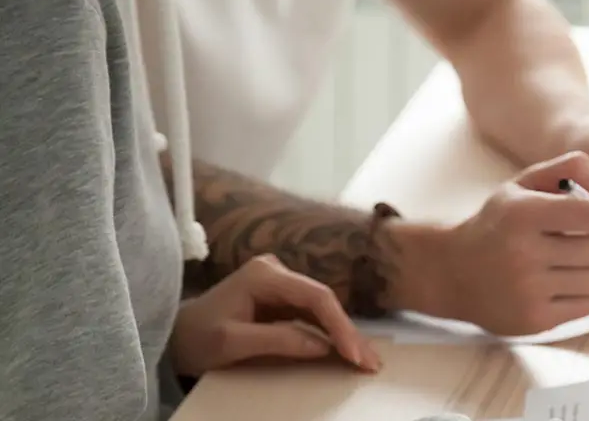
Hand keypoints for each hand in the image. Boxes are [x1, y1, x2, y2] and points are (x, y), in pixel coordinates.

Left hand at [170, 254, 382, 376]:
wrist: (173, 337)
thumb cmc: (196, 338)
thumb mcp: (233, 343)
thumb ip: (278, 341)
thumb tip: (323, 346)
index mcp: (265, 275)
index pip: (316, 297)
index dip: (339, 326)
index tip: (353, 355)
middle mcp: (276, 271)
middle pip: (323, 301)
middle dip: (348, 332)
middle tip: (371, 362)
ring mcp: (279, 284)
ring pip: (322, 309)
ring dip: (343, 335)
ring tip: (365, 360)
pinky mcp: (281, 299)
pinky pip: (311, 315)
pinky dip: (329, 334)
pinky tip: (346, 350)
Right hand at [390, 151, 588, 335]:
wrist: (452, 272)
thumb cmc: (497, 223)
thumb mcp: (521, 185)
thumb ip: (566, 170)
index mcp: (523, 214)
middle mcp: (524, 254)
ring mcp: (529, 291)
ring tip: (580, 260)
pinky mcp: (535, 320)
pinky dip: (588, 292)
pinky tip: (567, 282)